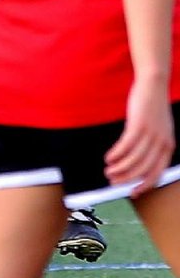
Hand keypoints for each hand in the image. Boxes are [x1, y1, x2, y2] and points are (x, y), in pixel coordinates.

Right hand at [104, 78, 174, 195]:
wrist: (154, 84)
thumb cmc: (154, 106)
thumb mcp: (160, 128)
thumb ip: (155, 145)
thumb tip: (141, 162)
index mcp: (168, 146)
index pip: (156, 174)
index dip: (144, 185)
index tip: (132, 193)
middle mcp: (161, 143)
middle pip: (142, 169)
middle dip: (126, 178)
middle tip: (113, 181)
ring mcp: (150, 134)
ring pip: (133, 160)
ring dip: (119, 168)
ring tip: (108, 171)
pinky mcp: (139, 125)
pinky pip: (125, 146)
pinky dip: (116, 154)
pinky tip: (108, 157)